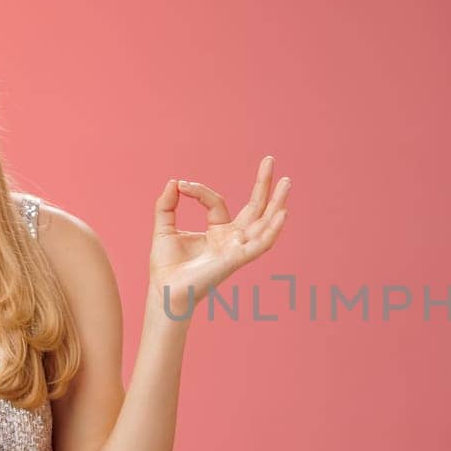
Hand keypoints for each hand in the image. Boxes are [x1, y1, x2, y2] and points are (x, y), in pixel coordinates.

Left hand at [149, 155, 291, 315]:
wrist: (164, 290)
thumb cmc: (165, 266)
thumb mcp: (164, 227)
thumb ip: (167, 205)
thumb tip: (174, 182)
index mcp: (218, 233)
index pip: (217, 203)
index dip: (200, 191)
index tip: (182, 185)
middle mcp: (232, 240)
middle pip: (254, 209)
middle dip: (263, 185)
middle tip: (270, 160)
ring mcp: (237, 249)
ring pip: (263, 223)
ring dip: (277, 203)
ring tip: (287, 182)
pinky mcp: (237, 259)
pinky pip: (261, 244)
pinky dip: (273, 230)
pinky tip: (282, 213)